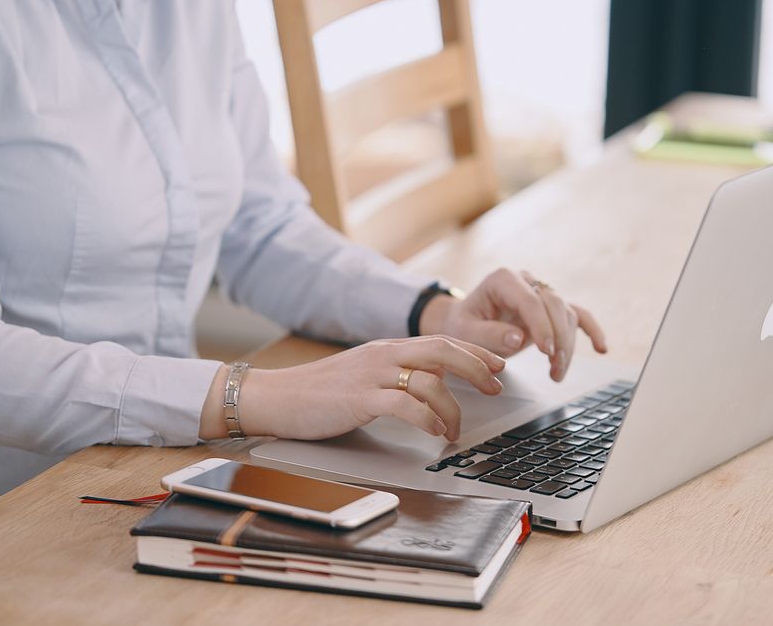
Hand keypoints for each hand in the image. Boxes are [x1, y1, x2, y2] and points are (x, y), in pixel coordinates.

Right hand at [198, 335, 505, 441]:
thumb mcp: (364, 375)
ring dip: (452, 408)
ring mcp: (372, 375)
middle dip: (476, 367)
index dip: (473, 351)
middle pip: (443, 350)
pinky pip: (405, 405)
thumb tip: (434, 384)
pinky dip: (427, 419)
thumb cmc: (318, 393)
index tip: (497, 364)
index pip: (440, 340)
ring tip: (456, 430)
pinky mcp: (360, 398)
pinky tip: (435, 432)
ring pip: (429, 381)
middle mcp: (383, 354)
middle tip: (496, 386)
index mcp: (386, 347)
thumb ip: (397, 375)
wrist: (276, 397)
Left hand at [419, 268, 606, 381]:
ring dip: (567, 345)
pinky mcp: (550, 308)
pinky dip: (591, 330)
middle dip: (558, 338)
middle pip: (554, 305)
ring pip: (566, 314)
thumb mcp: (466, 332)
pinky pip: (577, 315)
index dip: (541, 325)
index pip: (530, 300)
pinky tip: (601, 348)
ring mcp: (541, 292)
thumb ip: (488, 334)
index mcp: (503, 280)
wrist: (465, 322)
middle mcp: (526, 281)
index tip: (545, 351)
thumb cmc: (463, 325)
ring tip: (556, 372)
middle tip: (554, 366)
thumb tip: (518, 338)